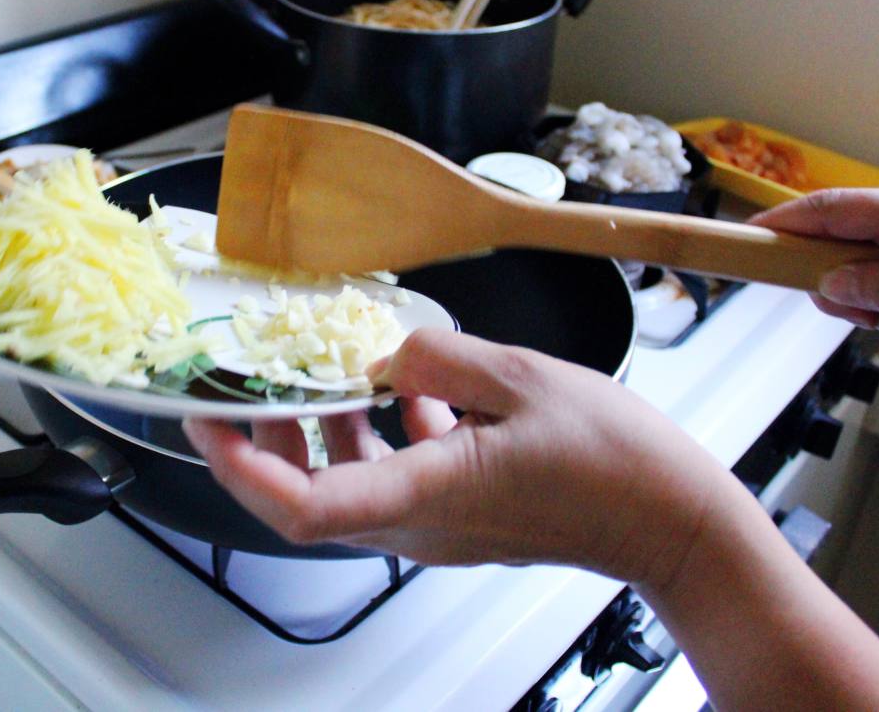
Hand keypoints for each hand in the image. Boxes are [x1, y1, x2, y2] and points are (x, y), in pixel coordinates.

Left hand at [184, 328, 734, 587]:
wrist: (670, 521)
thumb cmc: (615, 462)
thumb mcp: (520, 379)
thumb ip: (435, 358)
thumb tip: (381, 351)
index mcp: (428, 494)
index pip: (303, 508)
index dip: (241, 468)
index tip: (208, 420)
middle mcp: (419, 524)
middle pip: (307, 496)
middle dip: (268, 438)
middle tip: (253, 381)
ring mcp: (437, 527)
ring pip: (346, 486)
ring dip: (322, 433)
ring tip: (327, 373)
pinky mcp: (457, 516)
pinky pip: (393, 478)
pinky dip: (380, 435)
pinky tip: (408, 390)